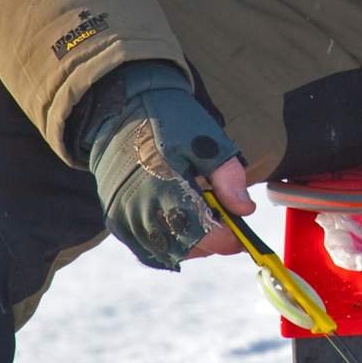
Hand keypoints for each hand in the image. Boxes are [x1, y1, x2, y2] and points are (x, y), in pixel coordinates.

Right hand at [81, 64, 252, 268]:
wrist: (122, 110)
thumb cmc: (169, 122)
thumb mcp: (206, 141)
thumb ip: (228, 178)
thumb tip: (245, 211)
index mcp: (167, 191)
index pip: (205, 236)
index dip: (229, 239)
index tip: (242, 235)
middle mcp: (142, 211)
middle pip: (188, 249)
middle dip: (212, 241)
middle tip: (223, 221)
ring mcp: (126, 219)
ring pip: (167, 252)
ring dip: (190, 244)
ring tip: (200, 218)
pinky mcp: (116, 221)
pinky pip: (146, 249)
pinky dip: (167, 245)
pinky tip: (179, 226)